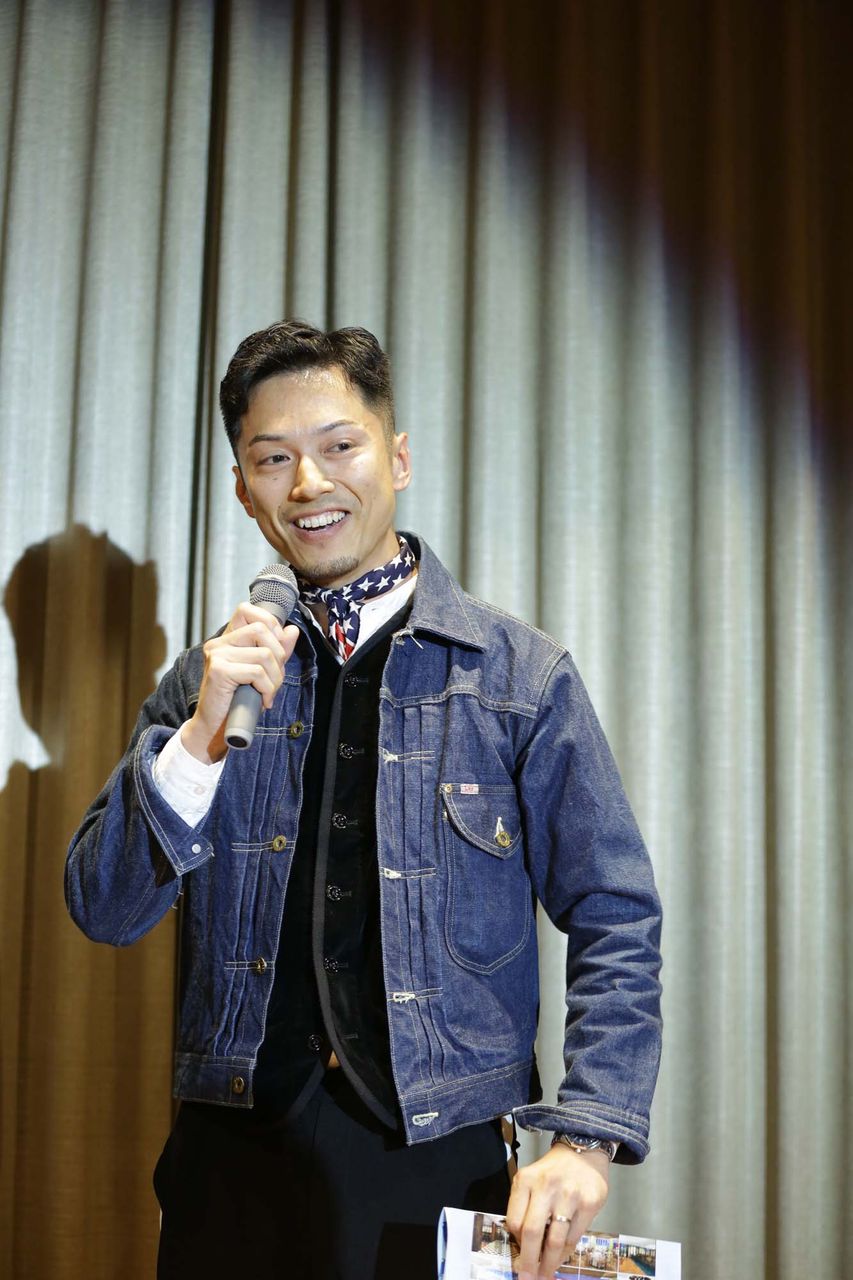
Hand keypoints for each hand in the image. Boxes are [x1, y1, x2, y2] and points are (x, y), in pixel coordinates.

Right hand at [182, 603, 299, 763]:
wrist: (215, 728)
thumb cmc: (238, 701)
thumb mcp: (262, 672)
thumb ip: (276, 650)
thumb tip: (292, 630)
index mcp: (227, 639)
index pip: (246, 610)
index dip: (269, 623)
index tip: (275, 651)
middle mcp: (219, 643)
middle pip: (262, 629)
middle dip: (279, 656)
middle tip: (274, 680)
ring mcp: (217, 655)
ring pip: (264, 653)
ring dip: (275, 678)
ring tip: (268, 693)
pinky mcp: (218, 671)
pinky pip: (256, 672)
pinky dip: (267, 688)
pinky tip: (263, 700)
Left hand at [505, 1143, 609, 1279]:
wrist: (583, 1152)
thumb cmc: (552, 1172)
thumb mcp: (531, 1180)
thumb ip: (524, 1207)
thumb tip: (522, 1245)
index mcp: (526, 1180)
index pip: (514, 1221)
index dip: (517, 1243)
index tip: (519, 1255)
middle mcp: (546, 1186)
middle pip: (533, 1233)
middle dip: (529, 1262)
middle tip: (527, 1279)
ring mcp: (569, 1195)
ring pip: (556, 1241)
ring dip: (549, 1263)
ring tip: (545, 1274)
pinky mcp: (589, 1203)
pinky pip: (575, 1237)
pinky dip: (566, 1252)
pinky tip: (562, 1257)